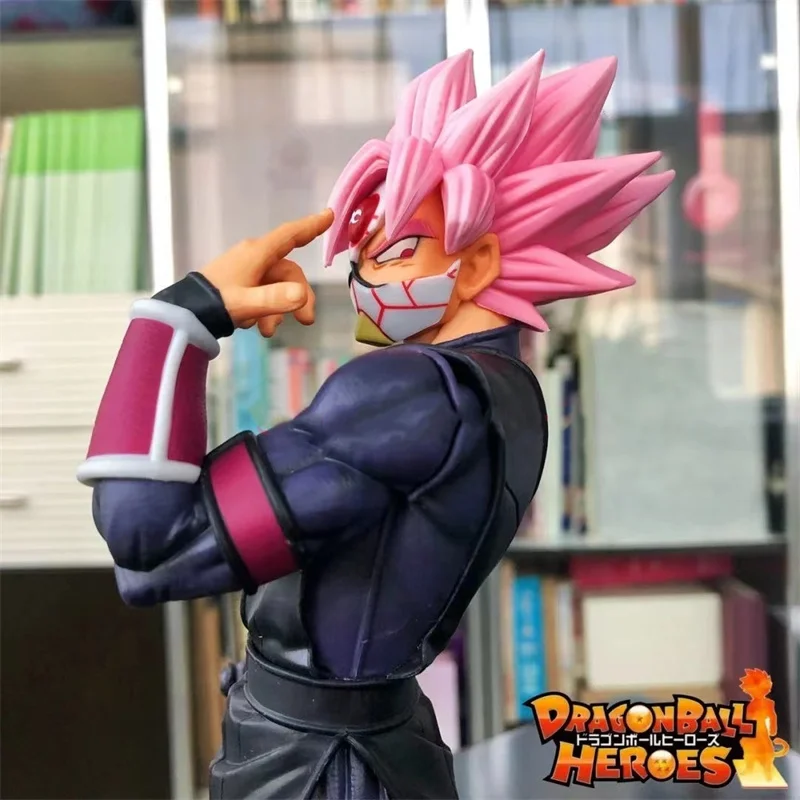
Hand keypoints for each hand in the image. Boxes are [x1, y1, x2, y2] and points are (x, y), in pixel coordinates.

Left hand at [200, 209, 333, 335]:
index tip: (329, 215)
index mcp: (257, 254)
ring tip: (267, 331)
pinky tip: (255, 326)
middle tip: (306, 321)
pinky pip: (264, 294)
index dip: (310, 226)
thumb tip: (302, 295)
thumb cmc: (214, 303)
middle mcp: (254, 258)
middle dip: (298, 298)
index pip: (289, 235)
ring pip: (277, 287)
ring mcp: (247, 271)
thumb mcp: (246, 303)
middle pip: (289, 272)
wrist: (185, 314)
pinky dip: (265, 311)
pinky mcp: (240, 285)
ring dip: (279, 309)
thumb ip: (274, 299)